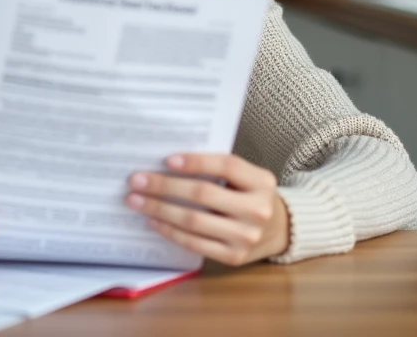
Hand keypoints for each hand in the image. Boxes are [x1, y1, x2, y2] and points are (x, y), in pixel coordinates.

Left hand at [126, 154, 288, 265]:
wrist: (279, 231)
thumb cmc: (252, 196)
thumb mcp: (247, 177)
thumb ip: (219, 169)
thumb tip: (169, 163)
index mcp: (262, 182)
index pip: (227, 166)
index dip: (196, 162)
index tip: (167, 159)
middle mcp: (257, 210)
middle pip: (203, 194)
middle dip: (165, 186)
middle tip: (137, 180)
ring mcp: (246, 237)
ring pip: (194, 221)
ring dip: (160, 209)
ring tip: (137, 201)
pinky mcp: (234, 257)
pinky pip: (194, 243)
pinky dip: (170, 231)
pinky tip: (154, 221)